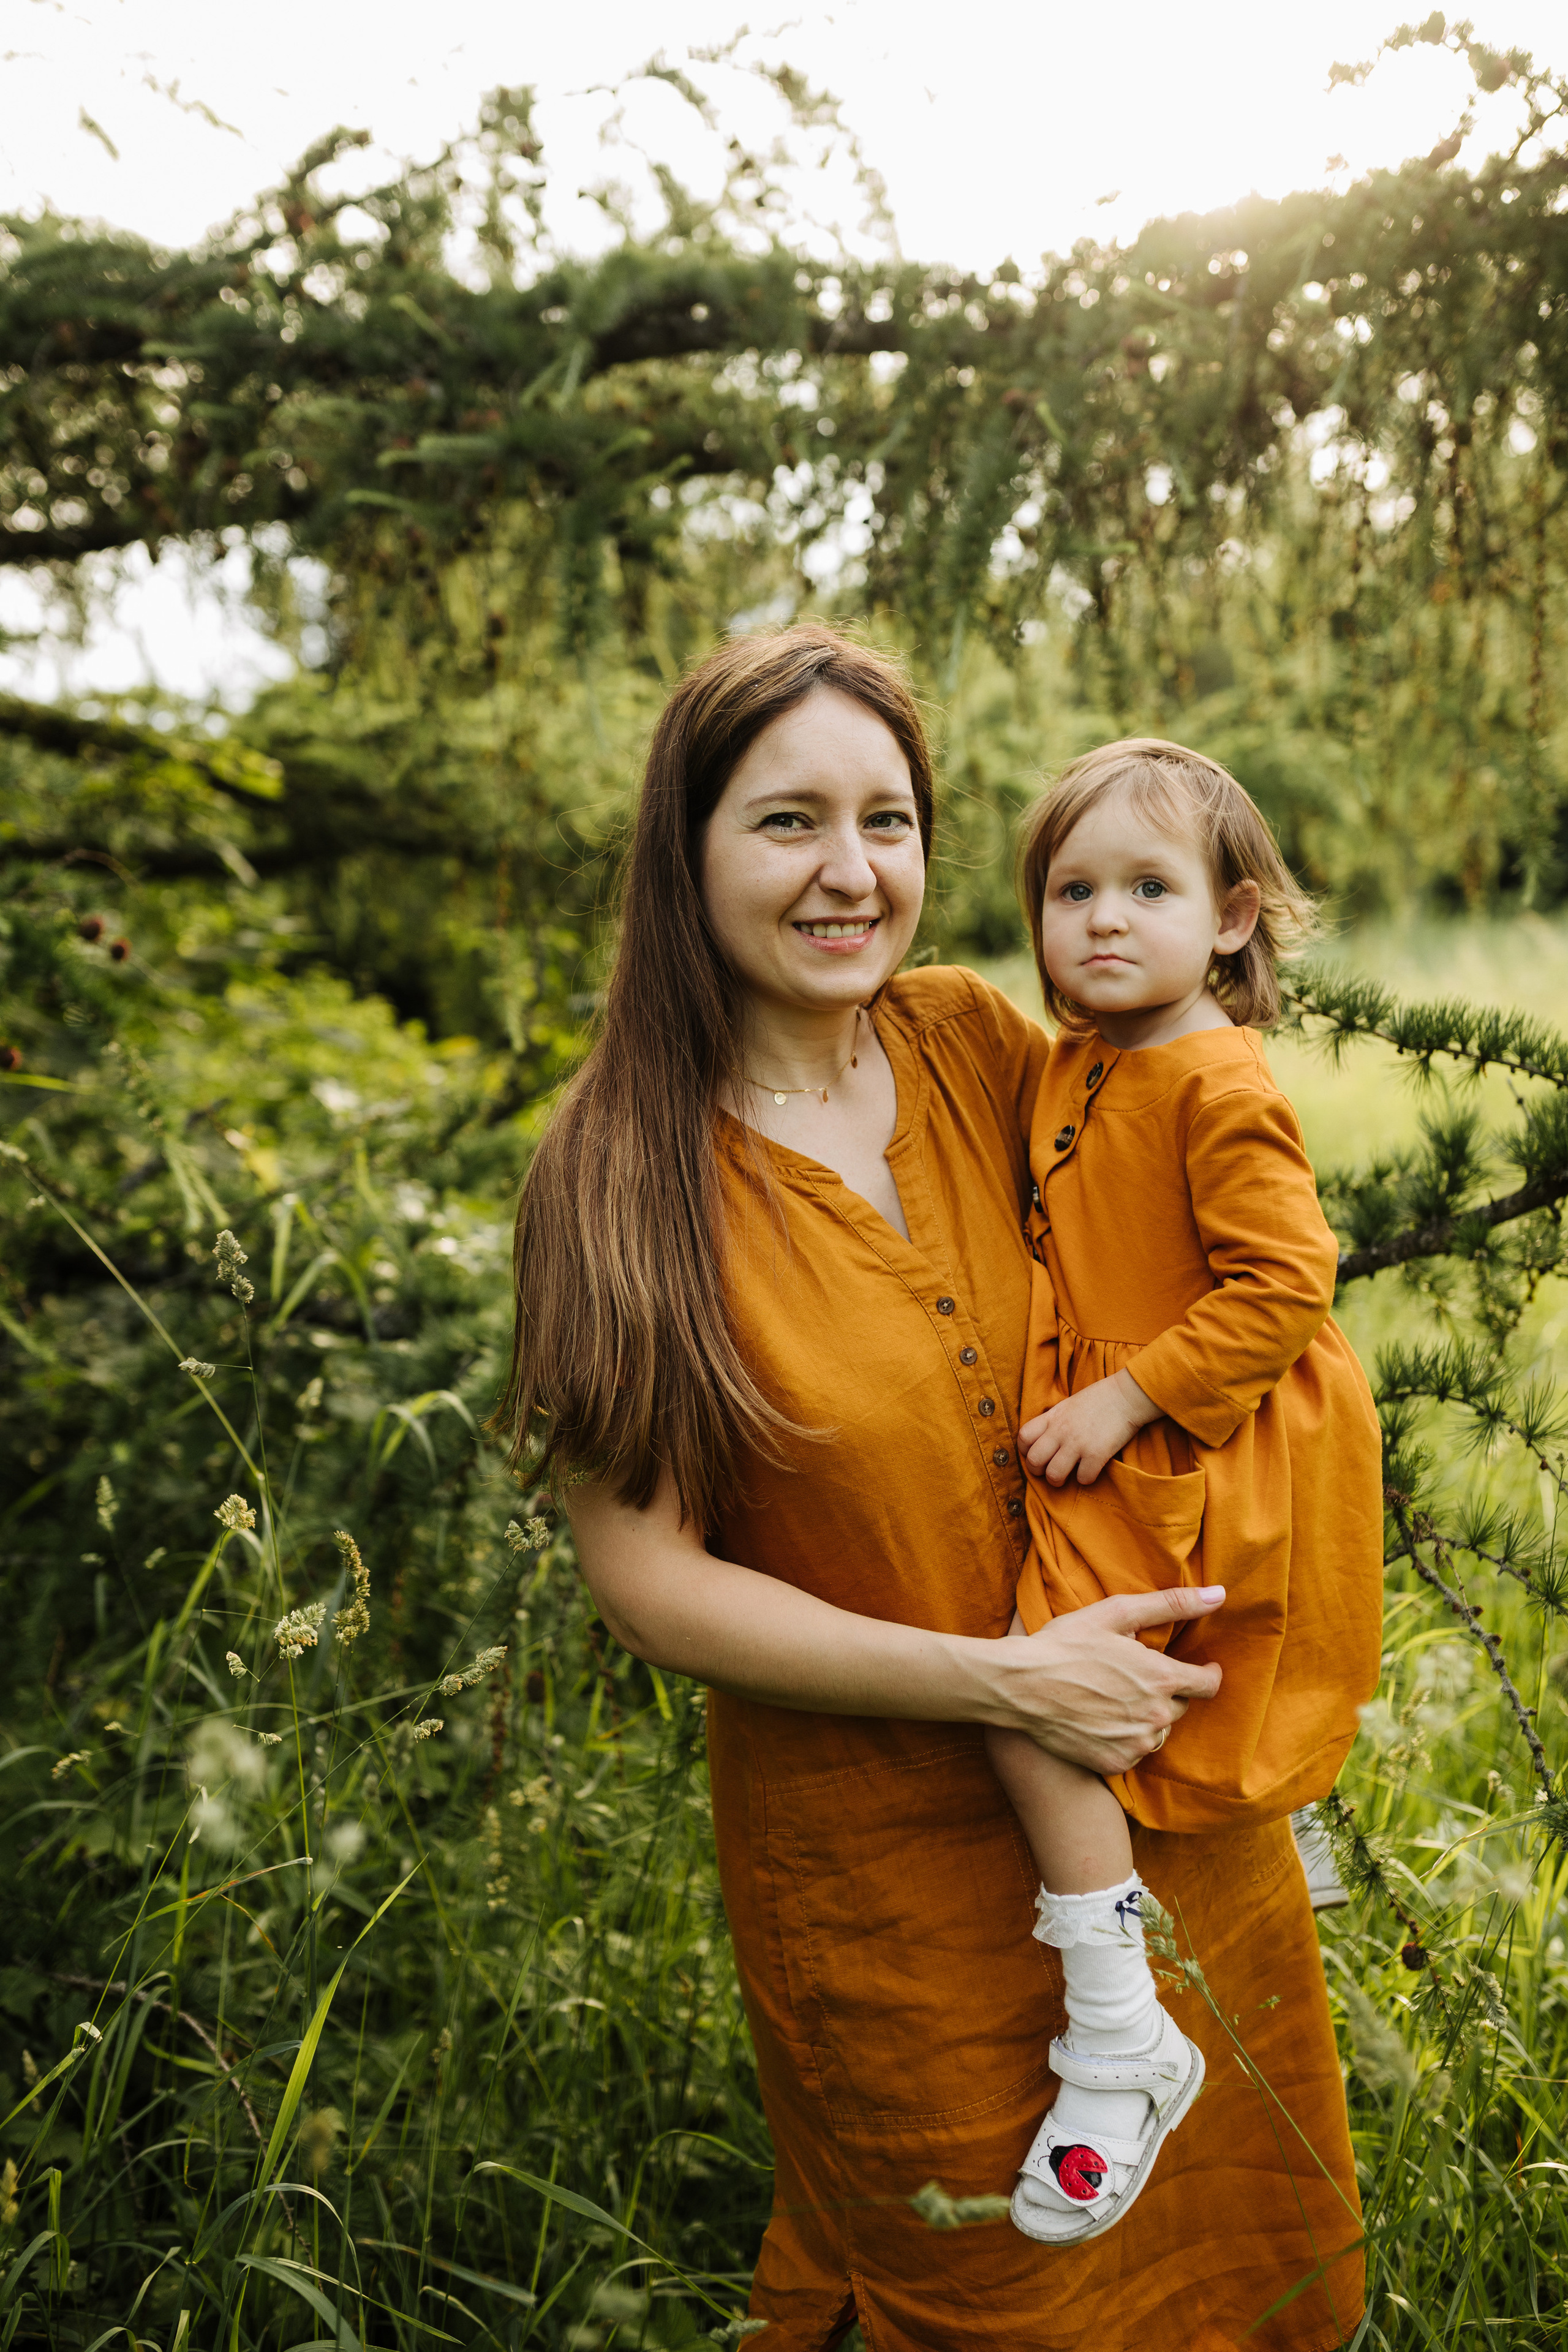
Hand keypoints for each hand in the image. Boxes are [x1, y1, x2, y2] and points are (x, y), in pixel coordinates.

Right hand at [985, 1584, 1225, 1776]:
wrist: (1019, 1686)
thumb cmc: (1066, 1644)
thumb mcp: (1116, 1613)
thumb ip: (1171, 1604)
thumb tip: (1218, 1594)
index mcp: (1162, 1678)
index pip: (1208, 1684)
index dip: (1207, 1674)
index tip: (1202, 1668)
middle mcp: (1156, 1716)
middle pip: (1179, 1707)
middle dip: (1165, 1691)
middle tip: (1133, 1677)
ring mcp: (1136, 1743)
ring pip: (1157, 1731)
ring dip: (1146, 1716)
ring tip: (1113, 1698)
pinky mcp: (1115, 1763)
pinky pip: (1134, 1751)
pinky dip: (1123, 1737)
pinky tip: (1099, 1719)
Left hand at [1021, 1368, 1160, 1485]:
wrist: (1126, 1396)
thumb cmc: (1099, 1399)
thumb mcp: (1068, 1405)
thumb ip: (1054, 1421)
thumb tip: (1044, 1438)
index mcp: (1052, 1417)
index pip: (1023, 1437)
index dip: (1024, 1451)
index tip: (1034, 1454)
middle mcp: (1060, 1430)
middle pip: (1034, 1461)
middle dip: (1038, 1472)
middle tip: (1048, 1471)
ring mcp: (1078, 1443)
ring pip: (1054, 1474)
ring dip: (1058, 1480)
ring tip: (1067, 1476)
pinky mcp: (1097, 1454)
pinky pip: (1082, 1478)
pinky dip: (1085, 1479)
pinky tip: (1090, 1471)